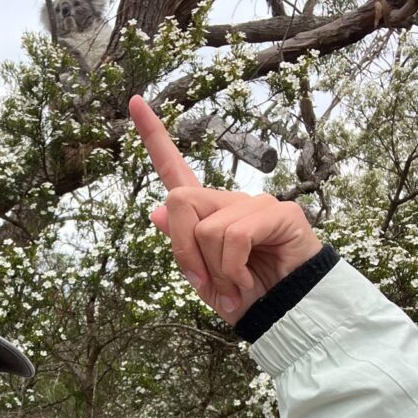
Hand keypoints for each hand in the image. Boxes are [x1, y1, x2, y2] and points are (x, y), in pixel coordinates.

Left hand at [128, 95, 322, 324]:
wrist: (283, 316)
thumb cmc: (244, 296)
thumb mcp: (203, 276)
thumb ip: (181, 244)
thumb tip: (155, 211)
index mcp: (206, 212)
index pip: (174, 168)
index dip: (154, 136)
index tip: (133, 102)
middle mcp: (229, 201)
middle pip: (179, 201)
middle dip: (185, 250)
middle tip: (207, 281)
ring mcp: (256, 202)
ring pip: (208, 227)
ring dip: (216, 269)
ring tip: (236, 285)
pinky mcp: (281, 213)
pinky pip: (236, 234)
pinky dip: (234, 267)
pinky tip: (248, 280)